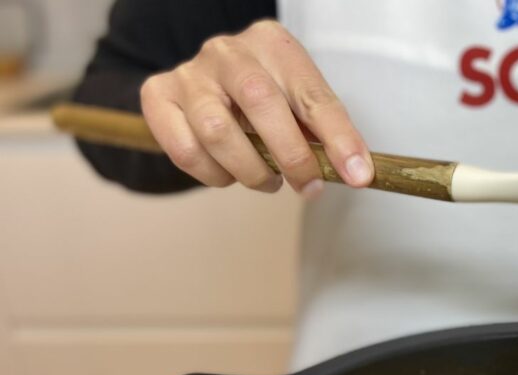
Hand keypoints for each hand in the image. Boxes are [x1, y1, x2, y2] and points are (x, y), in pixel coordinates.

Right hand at [140, 20, 372, 197]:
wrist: (204, 90)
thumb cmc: (264, 103)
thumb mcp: (298, 107)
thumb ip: (323, 134)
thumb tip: (356, 173)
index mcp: (273, 44)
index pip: (312, 93)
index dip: (339, 138)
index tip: (358, 175)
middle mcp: (228, 51)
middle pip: (261, 102)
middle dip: (291, 156)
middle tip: (308, 187)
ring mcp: (189, 72)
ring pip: (218, 132)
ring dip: (251, 172)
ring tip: (267, 181)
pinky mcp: (158, 96)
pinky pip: (186, 150)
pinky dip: (214, 175)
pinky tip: (229, 174)